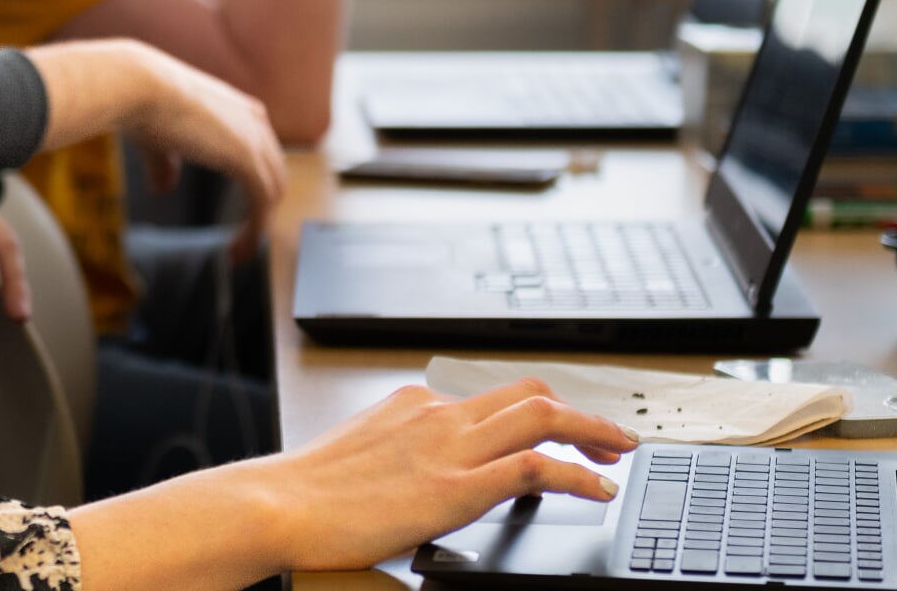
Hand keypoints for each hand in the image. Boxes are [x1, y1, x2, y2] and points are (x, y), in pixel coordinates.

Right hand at [122, 47, 286, 264]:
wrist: (138, 88)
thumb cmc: (142, 105)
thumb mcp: (158, 141)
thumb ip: (167, 165)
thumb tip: (164, 188)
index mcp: (238, 110)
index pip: (261, 154)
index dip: (254, 186)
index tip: (241, 214)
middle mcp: (253, 121)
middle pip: (273, 175)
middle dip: (262, 211)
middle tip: (243, 241)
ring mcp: (254, 139)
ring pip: (272, 192)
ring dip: (258, 227)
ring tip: (238, 254)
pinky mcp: (247, 159)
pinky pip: (262, 203)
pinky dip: (255, 230)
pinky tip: (238, 249)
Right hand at [249, 378, 637, 572]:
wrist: (278, 504)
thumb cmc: (305, 493)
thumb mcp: (359, 456)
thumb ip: (396, 456)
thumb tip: (413, 477)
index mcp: (413, 407)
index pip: (488, 397)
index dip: (534, 410)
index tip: (555, 427)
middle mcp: (438, 415)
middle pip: (528, 393)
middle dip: (577, 411)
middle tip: (608, 436)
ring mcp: (450, 448)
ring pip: (542, 416)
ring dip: (591, 430)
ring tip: (618, 451)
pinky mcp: (457, 487)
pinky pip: (535, 467)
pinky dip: (577, 473)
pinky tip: (598, 488)